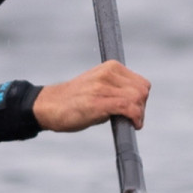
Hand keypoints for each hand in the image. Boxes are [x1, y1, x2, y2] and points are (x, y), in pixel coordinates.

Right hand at [32, 60, 148, 130]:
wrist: (50, 106)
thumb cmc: (74, 101)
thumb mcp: (98, 86)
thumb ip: (117, 90)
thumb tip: (137, 104)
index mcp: (110, 67)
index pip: (141, 83)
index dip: (141, 99)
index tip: (135, 111)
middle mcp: (107, 74)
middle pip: (142, 91)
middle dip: (141, 108)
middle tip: (132, 119)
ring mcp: (102, 87)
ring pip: (137, 99)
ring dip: (139, 115)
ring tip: (130, 123)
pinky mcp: (98, 102)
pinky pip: (128, 107)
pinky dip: (135, 118)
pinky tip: (131, 125)